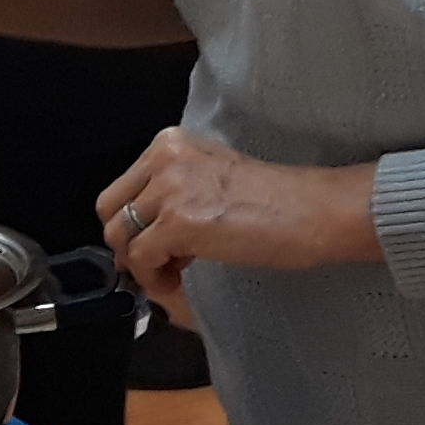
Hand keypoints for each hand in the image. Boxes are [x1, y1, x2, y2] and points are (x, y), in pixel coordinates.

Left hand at [97, 130, 380, 294]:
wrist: (315, 211)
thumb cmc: (277, 200)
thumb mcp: (212, 177)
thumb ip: (174, 192)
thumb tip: (142, 231)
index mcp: (170, 143)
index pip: (123, 188)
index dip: (134, 223)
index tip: (155, 244)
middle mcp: (164, 158)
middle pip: (109, 210)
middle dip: (127, 243)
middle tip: (158, 263)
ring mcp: (169, 188)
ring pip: (119, 236)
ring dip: (141, 264)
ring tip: (173, 273)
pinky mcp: (178, 222)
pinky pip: (140, 259)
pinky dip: (153, 278)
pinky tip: (178, 281)